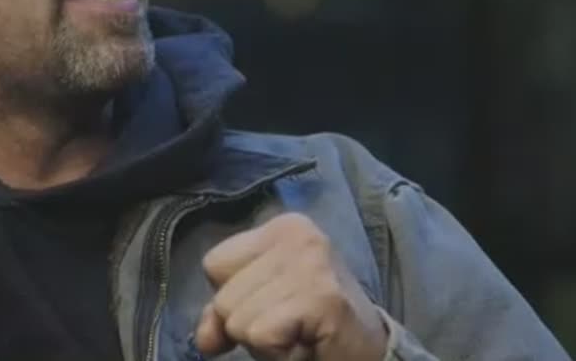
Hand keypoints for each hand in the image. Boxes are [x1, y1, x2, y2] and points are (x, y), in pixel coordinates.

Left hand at [193, 213, 387, 360]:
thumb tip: (204, 338)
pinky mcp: (320, 296)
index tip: (272, 307)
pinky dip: (276, 353)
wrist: (371, 351)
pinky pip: (260, 334)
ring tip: (298, 333)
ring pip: (237, 318)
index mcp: (282, 227)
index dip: (232, 297)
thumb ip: (224, 313)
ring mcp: (310, 263)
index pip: (215, 263)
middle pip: (224, 295)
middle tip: (290, 325)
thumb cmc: (314, 325)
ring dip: (264, 340)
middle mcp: (297, 235)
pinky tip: (305, 343)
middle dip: (248, 323)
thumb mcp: (262, 306)